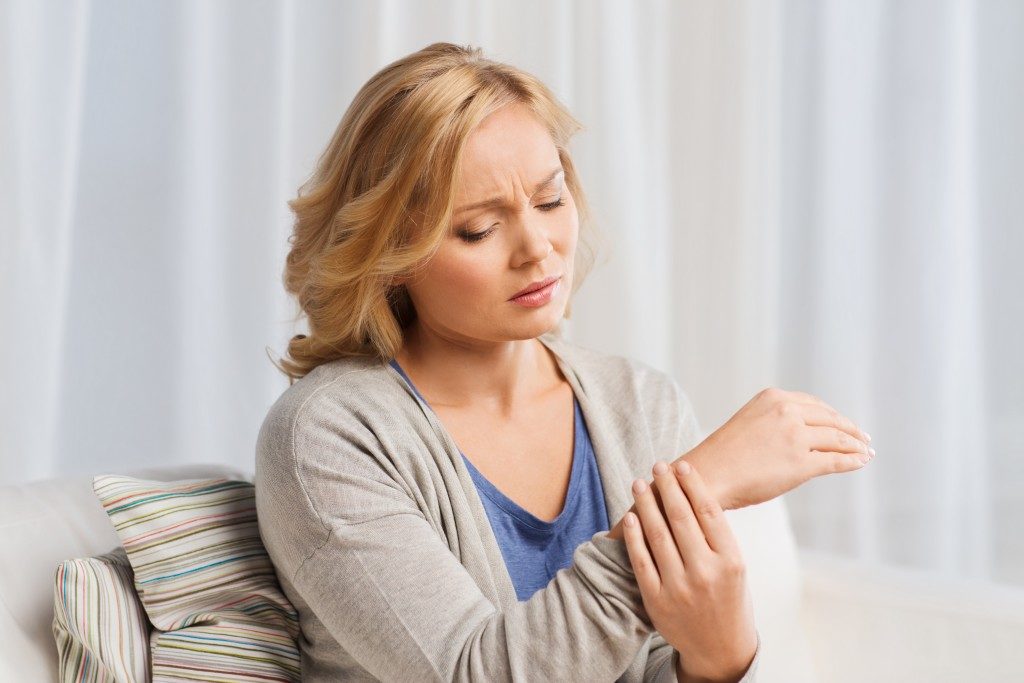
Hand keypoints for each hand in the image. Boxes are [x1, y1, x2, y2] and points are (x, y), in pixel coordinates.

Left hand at [622, 459, 756, 682]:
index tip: (682, 465)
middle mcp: (706, 572)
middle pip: (681, 517)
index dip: (692, 484)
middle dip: (667, 486)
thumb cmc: (728, 597)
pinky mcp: (657, 600)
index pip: (709, 512)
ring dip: (646, 504)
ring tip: (639, 483)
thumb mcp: (735, 566)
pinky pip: (641, 560)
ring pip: (657, 534)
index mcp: (731, 560)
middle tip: (658, 465)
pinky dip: (634, 535)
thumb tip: (690, 492)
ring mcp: (679, 587)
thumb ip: (716, 536)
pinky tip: (631, 516)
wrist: (720, 648)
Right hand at [688, 387, 873, 509]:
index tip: (845, 424)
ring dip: (856, 446)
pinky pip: (836, 460)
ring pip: (837, 439)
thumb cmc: (725, 456)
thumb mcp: (752, 423)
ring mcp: (795, 436)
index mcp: (773, 398)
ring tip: (865, 452)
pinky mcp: (801, 463)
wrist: (707, 475)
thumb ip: (777, 422)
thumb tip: (806, 436)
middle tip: (863, 439)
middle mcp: (786, 412)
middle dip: (850, 430)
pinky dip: (852, 461)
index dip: (834, 415)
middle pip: (831, 419)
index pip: (814, 404)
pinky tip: (860, 462)